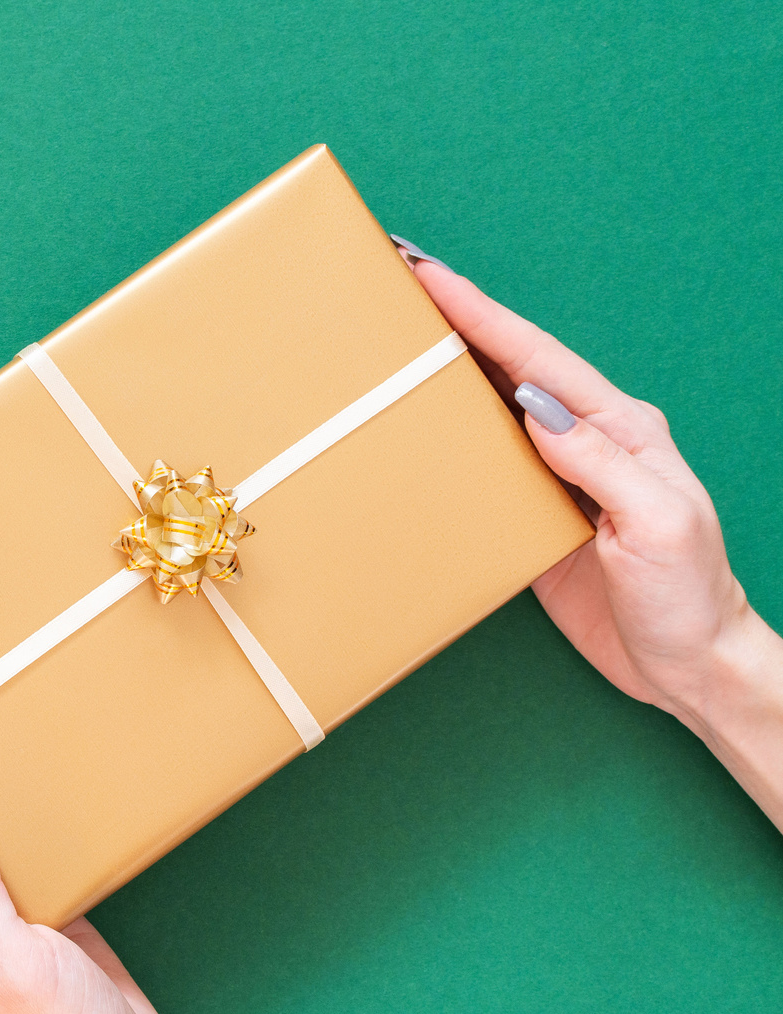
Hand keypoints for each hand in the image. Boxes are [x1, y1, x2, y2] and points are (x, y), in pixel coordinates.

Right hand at [405, 249, 782, 821]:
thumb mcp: (656, 523)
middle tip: (400, 288)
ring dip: (446, 374)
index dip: (482, 315)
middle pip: (510, 368)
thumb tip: (534, 408)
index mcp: (621, 428)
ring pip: (491, 410)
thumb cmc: (687, 596)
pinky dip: (448, 439)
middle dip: (456, 324)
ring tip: (395, 344)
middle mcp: (588, 442)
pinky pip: (484, 466)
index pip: (537, 359)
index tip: (430, 276)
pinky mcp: (535, 518)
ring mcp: (559, 479)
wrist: (688, 667)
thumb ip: (598, 462)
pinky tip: (418, 428)